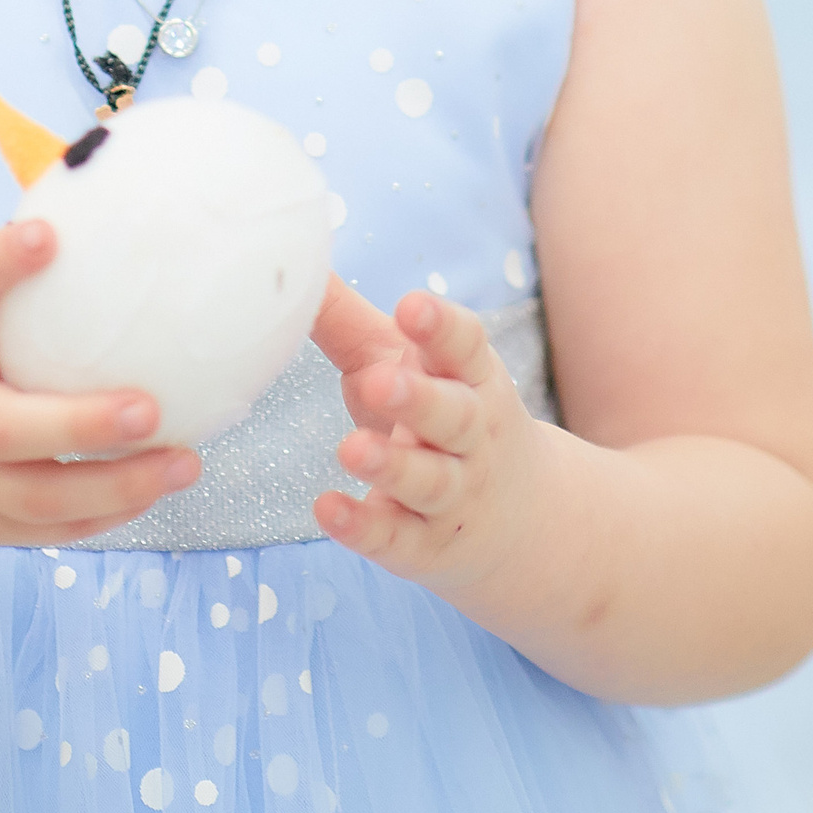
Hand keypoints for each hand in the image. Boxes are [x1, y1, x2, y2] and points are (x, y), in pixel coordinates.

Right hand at [0, 216, 202, 550]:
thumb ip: (14, 267)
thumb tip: (106, 177)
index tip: (46, 234)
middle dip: (76, 424)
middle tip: (148, 406)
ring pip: (36, 497)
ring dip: (116, 484)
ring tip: (185, 461)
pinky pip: (49, 530)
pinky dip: (106, 513)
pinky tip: (160, 486)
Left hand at [307, 274, 544, 600]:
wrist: (519, 520)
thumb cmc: (437, 418)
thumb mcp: (402, 362)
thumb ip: (346, 318)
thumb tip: (293, 266)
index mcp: (470, 378)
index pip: (466, 347)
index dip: (441, 327)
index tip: (411, 306)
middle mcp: (471, 436)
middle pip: (452, 415)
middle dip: (419, 399)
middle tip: (378, 380)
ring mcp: (455, 495)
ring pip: (430, 481)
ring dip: (392, 466)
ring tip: (350, 449)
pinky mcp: (427, 546)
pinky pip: (398, 538)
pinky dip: (365, 527)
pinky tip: (328, 510)